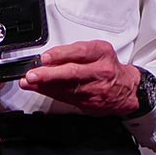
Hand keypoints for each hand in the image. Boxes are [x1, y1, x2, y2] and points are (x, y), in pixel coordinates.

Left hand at [20, 40, 140, 115]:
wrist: (127, 90)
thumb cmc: (108, 67)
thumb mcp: (97, 52)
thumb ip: (74, 53)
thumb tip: (47, 58)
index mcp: (102, 53)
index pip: (81, 52)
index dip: (62, 54)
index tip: (45, 57)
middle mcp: (100, 71)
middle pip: (73, 72)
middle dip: (50, 74)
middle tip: (33, 75)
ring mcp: (95, 88)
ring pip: (67, 88)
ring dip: (45, 86)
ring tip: (28, 83)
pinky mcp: (90, 102)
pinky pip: (66, 97)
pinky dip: (50, 93)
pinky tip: (39, 89)